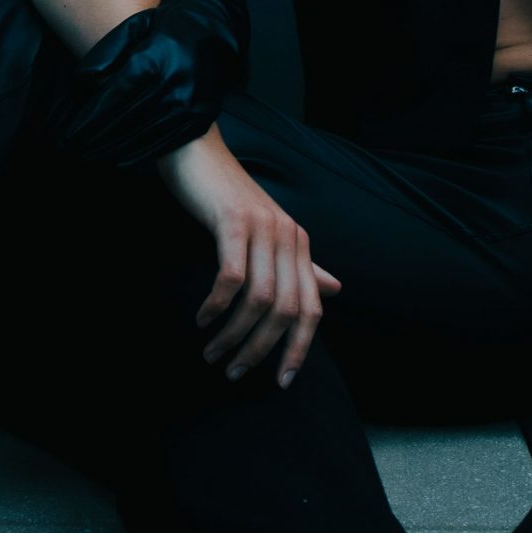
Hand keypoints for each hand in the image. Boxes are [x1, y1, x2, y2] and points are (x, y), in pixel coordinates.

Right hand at [154, 128, 341, 387]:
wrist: (197, 150)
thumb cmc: (228, 197)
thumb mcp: (268, 233)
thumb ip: (301, 264)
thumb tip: (334, 290)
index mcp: (299, 245)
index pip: (311, 310)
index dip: (300, 349)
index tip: (281, 381)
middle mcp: (288, 237)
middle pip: (286, 311)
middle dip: (261, 350)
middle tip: (233, 371)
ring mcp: (263, 228)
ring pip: (260, 300)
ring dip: (234, 335)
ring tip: (212, 354)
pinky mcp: (234, 221)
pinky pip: (232, 277)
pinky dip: (217, 305)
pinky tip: (202, 319)